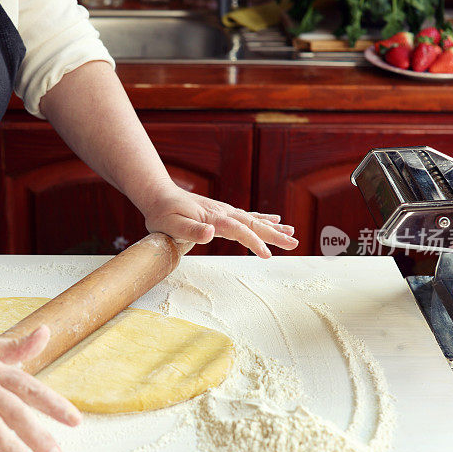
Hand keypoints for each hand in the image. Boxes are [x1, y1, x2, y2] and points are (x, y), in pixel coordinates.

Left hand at [138, 181, 298, 257]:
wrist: (157, 195)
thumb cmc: (162, 214)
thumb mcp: (171, 226)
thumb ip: (191, 231)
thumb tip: (211, 233)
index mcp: (214, 218)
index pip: (240, 231)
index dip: (255, 243)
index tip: (268, 256)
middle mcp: (223, 213)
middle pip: (253, 224)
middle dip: (274, 235)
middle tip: (294, 243)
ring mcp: (223, 211)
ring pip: (253, 220)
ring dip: (272, 227)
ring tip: (291, 232)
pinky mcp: (221, 213)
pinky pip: (246, 217)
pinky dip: (262, 220)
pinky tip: (273, 221)